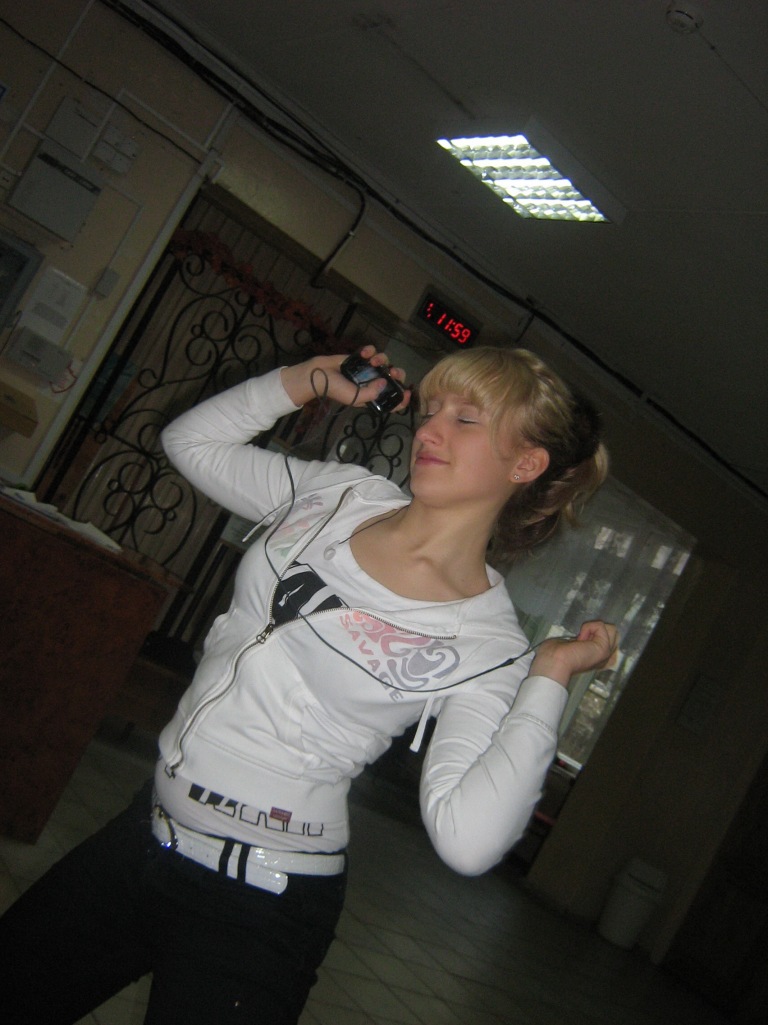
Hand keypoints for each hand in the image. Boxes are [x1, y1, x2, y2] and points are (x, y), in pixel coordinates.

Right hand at [280, 345, 410, 410]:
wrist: (318, 374)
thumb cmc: (335, 389)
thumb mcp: (355, 398)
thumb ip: (371, 393)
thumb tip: (385, 381)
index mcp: (372, 397)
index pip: (392, 401)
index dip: (402, 398)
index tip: (407, 391)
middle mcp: (372, 383)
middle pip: (394, 378)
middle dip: (396, 374)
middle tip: (391, 371)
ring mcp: (367, 370)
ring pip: (385, 363)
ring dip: (382, 359)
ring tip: (372, 361)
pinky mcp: (361, 358)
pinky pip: (372, 352)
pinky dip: (370, 350)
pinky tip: (363, 353)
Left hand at [529, 620, 618, 687]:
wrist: (553, 662)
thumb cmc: (553, 655)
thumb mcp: (568, 644)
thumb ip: (579, 641)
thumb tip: (582, 636)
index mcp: (595, 658)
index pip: (606, 638)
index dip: (592, 632)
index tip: (578, 641)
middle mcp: (604, 658)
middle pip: (612, 632)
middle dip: (596, 629)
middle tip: (580, 640)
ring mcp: (606, 653)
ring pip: (611, 629)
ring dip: (593, 628)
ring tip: (581, 639)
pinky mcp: (604, 648)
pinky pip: (601, 626)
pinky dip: (588, 627)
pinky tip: (580, 639)